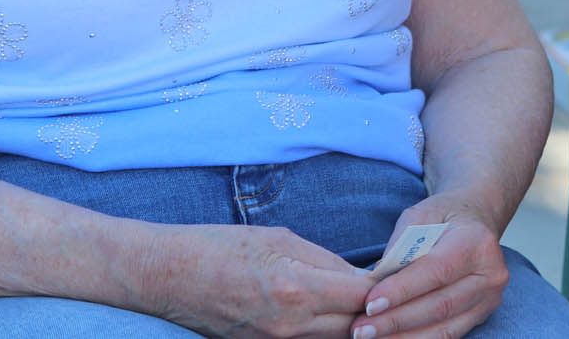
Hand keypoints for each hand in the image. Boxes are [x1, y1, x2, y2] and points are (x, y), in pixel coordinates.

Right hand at [141, 222, 372, 338]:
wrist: (166, 276)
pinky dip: (326, 331)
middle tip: (394, 291)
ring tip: (366, 304)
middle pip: (354, 327)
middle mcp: (289, 324)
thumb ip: (324, 260)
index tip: (402, 274)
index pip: (362, 297)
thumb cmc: (219, 246)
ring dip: (352, 324)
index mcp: (295, 287)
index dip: (386, 286)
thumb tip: (360, 275)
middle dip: (376, 310)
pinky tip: (334, 316)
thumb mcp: (279, 238)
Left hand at [355, 194, 507, 338]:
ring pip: (443, 328)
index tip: (369, 304)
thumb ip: (400, 244)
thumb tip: (375, 280)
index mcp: (476, 242)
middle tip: (361, 329)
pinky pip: (447, 335)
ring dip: (403, 337)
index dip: (402, 291)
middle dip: (396, 320)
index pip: (436, 271)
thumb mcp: (420, 215)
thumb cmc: (443, 218)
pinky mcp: (482, 315)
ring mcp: (489, 298)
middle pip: (439, 305)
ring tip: (370, 338)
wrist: (475, 222)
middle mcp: (490, 273)